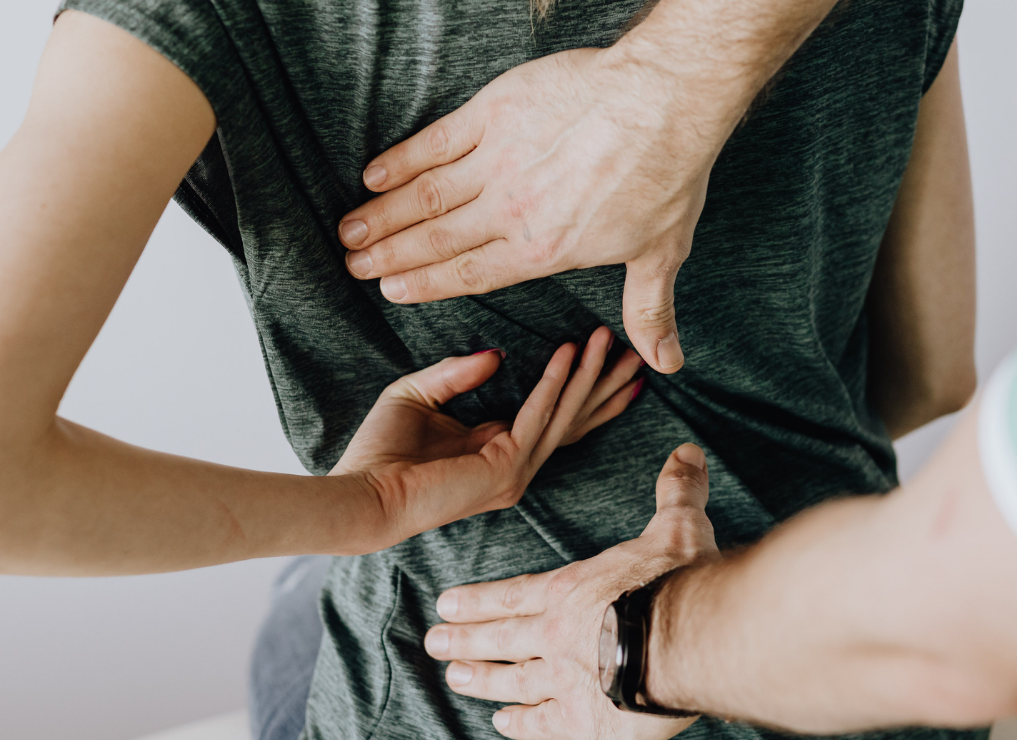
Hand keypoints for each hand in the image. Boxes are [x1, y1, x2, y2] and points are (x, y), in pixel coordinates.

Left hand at [332, 327, 643, 548]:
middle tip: (637, 352)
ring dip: (588, 375)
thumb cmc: (379, 453)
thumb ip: (456, 373)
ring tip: (608, 339)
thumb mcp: (418, 395)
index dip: (583, 388)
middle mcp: (514, 465)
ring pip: (564, 416)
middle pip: (574, 419)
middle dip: (605, 384)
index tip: (607, 356)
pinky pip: (537, 416)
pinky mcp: (504, 469)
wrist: (362, 493)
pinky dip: (554, 382)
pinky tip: (568, 353)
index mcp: (497, 450)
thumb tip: (497, 354)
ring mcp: (514, 472)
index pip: (554, 417)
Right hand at [338, 48, 728, 373]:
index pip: (470, 274)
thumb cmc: (666, 175)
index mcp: (543, 250)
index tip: (391, 290)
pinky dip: (401, 159)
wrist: (663, 101)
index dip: (425, 285)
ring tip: (350, 230)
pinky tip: (374, 174)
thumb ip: (648, 310)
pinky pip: (435, 141)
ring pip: (425, 195)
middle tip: (354, 266)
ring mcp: (498, 160)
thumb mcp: (661, 252)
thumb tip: (664, 362)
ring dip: (383, 214)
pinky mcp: (494, 112)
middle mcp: (510, 211)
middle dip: (389, 255)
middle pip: (436, 239)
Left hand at [425, 444, 717, 739]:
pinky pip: (542, 722)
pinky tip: (503, 723)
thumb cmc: (679, 582)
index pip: (513, 595)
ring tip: (455, 680)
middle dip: (463, 639)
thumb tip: (686, 452)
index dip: (479, 600)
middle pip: (500, 637)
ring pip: (510, 680)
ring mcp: (563, 679)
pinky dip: (520, 723)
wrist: (689, 640)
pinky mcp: (582, 720)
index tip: (445, 603)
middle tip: (433, 643)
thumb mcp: (678, 528)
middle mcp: (555, 634)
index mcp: (571, 591)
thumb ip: (676, 493)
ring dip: (481, 679)